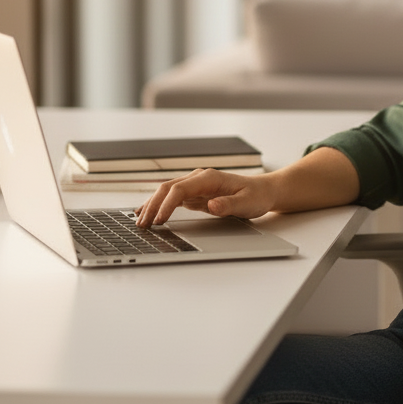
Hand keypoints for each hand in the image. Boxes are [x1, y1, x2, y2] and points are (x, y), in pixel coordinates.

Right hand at [135, 168, 276, 226]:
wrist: (263, 191)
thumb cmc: (256, 196)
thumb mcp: (247, 203)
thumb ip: (229, 205)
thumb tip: (212, 205)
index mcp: (209, 178)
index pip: (180, 189)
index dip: (167, 204)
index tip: (159, 220)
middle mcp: (199, 179)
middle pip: (168, 189)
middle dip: (153, 205)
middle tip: (142, 225)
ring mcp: (195, 185)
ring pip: (166, 192)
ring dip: (152, 206)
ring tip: (140, 222)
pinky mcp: (195, 194)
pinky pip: (172, 198)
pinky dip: (158, 205)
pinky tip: (147, 212)